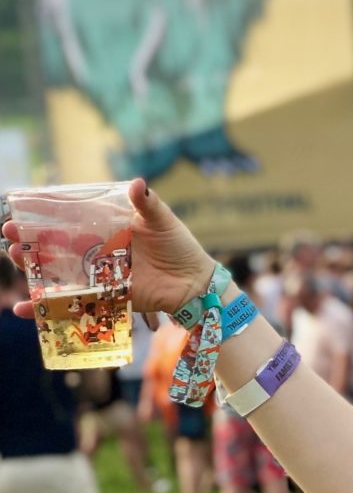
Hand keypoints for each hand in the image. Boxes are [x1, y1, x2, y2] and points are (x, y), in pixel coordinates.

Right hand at [5, 179, 212, 321]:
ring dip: (33, 270)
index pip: (68, 219)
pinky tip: (27, 309)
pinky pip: (72, 302)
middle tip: (9, 237)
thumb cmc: (180, 246)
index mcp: (106, 227)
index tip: (18, 209)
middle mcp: (96, 251)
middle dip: (29, 242)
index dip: (43, 215)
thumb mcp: (162, 220)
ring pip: (57, 273)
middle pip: (54, 246)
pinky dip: (48, 307)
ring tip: (15, 261)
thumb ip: (147, 203)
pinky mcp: (104, 298)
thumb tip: (137, 183)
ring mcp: (98, 275)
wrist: (194, 282)